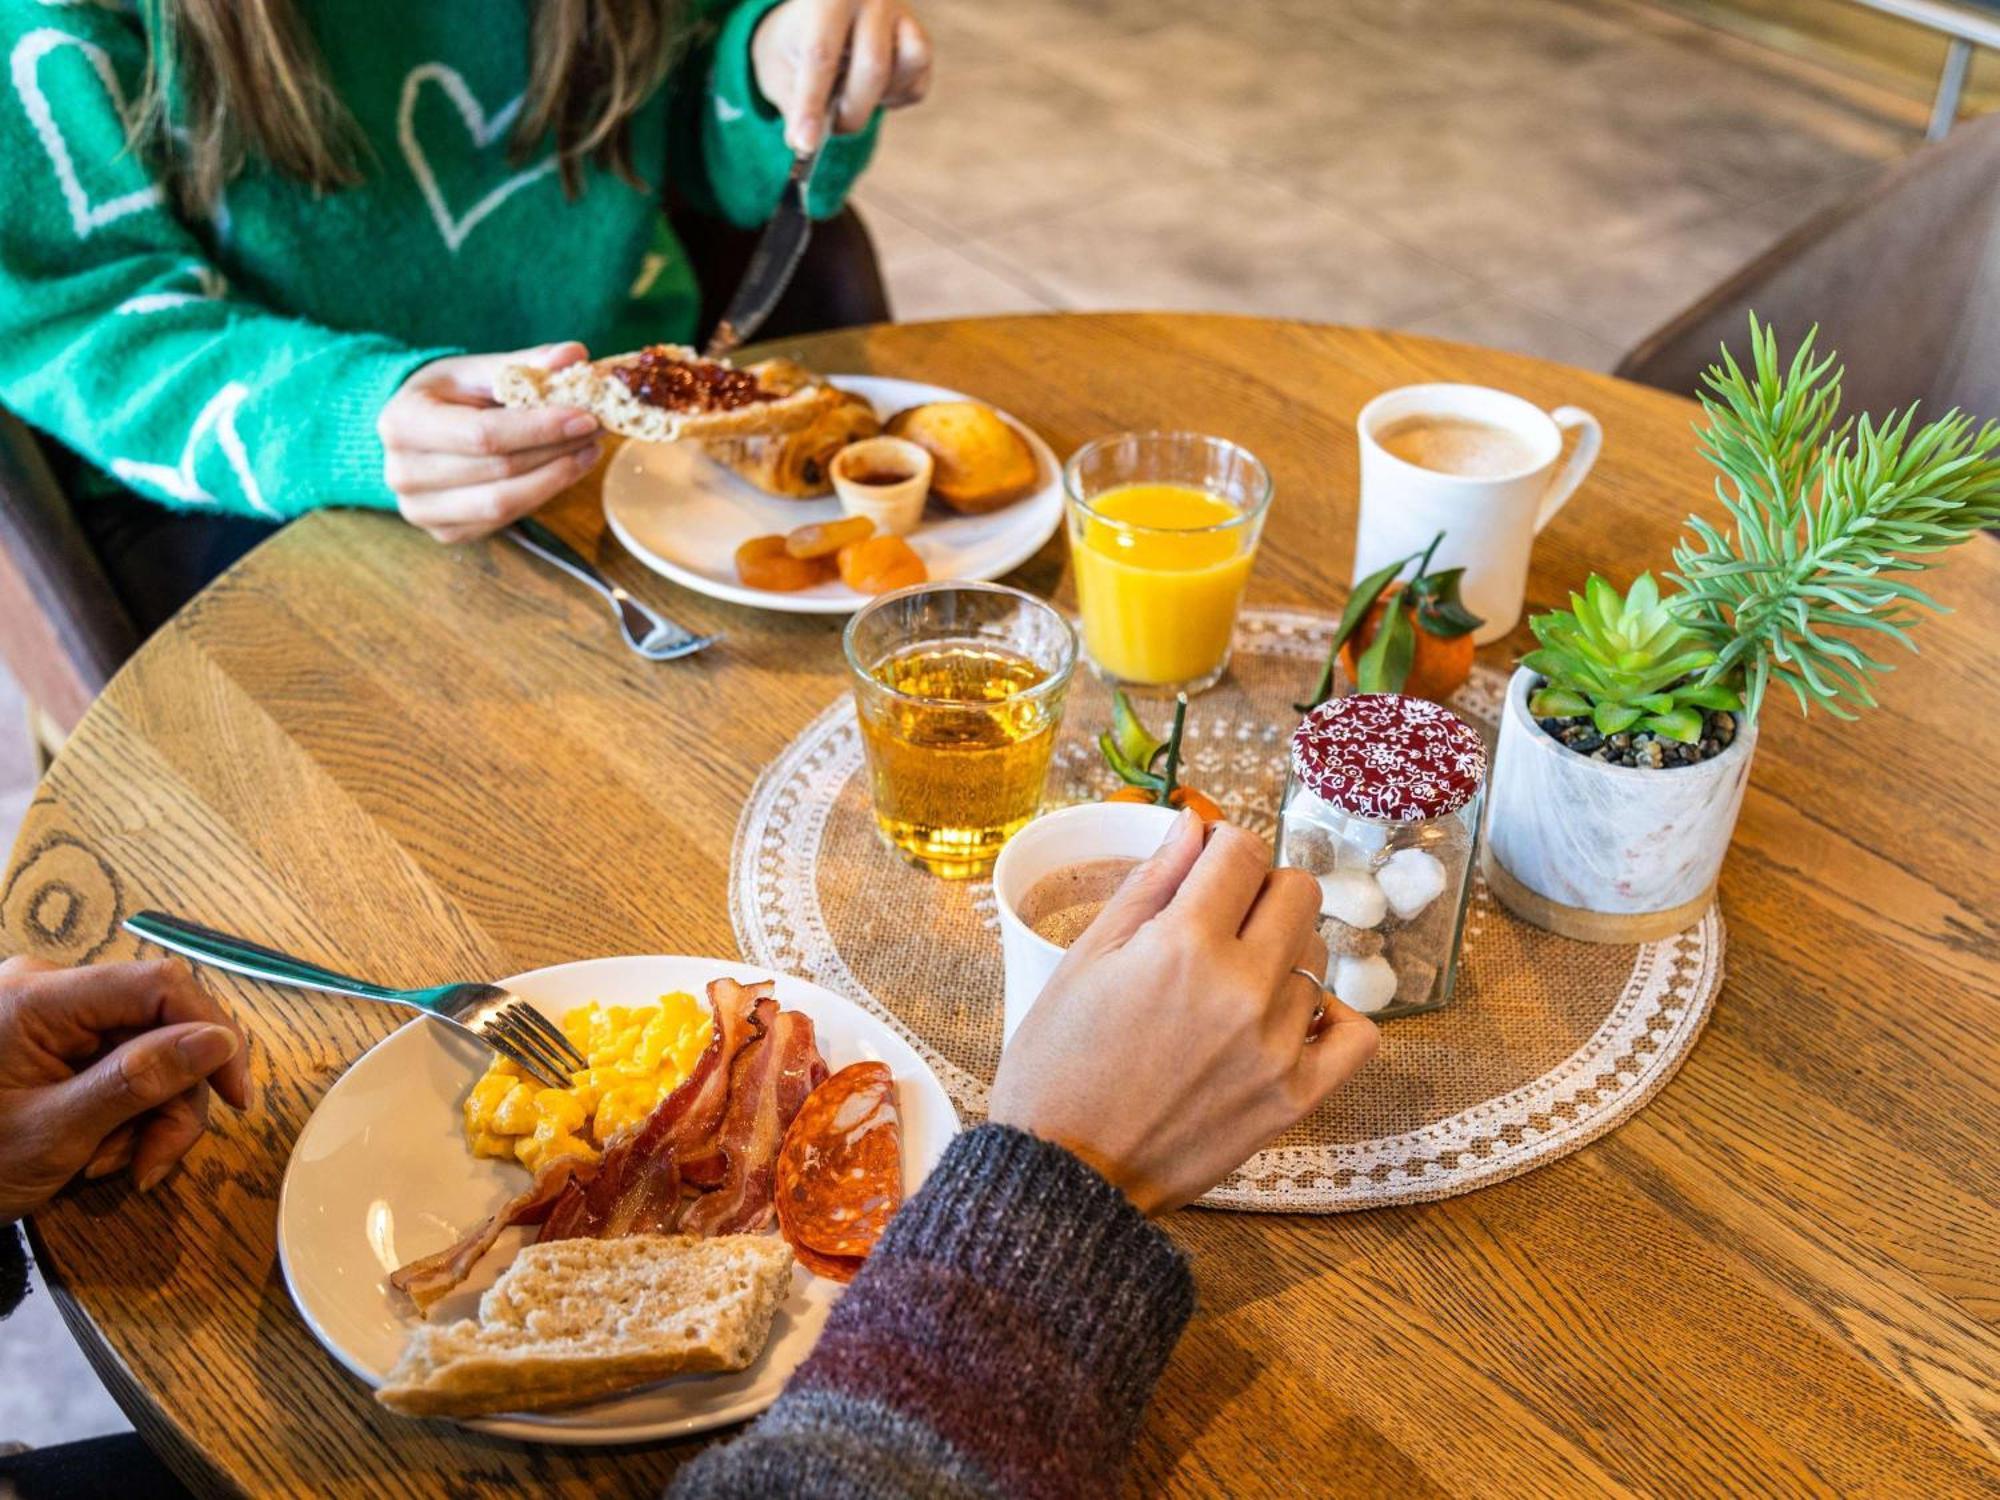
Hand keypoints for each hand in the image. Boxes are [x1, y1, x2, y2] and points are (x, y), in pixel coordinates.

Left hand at [0, 956, 250, 1220]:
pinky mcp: (60, 1043)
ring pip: (151, 1053)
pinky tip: (97, 1154)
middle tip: (150, 1166)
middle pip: (161, 1027)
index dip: (213, 1034)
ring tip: (109, 1170)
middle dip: (170, 1101)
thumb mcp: (53, 1134)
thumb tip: (221, 1040)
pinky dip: (126, 1116)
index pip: (160, 985)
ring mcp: (57, 1017)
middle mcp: (54, 990)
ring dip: (148, 1119)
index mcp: (42, 996)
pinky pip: (125, 1066)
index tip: (236, 1098)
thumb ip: (136, 1082)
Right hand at [380, 343, 602, 543]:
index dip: (540, 429)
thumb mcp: (472, 370)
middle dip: (557, 450)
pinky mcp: (444, 533)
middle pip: (500, 470)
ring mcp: (420, 510)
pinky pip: (504, 521)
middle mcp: (403, 473)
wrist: (409, 432)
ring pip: (506, 504)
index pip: (484, 434)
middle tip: (597, 431)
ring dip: (557, 478)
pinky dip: (541, 496)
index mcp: (403, 422)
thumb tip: (574, 354)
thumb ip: (522, 364)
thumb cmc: (443, 396)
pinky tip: (564, 470)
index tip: (585, 417)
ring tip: (588, 451)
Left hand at [752, 0, 933, 153]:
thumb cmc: (797, 41)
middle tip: (833, 128)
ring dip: (876, 101)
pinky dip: (893, 100)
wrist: (823, 15)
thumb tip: (806, 143)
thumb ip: (791, 100)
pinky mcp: (921, 43)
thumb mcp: (778, 65)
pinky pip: (915, 87)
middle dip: (851, 112)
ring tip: (852, 96)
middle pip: (873, 67)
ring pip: (904, 72)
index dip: (812, 104)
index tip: (805, 144)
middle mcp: (872, 0)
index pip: (821, 55)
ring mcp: (903, 18)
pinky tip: (870, 89)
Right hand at [990, 813, 1378, 1214]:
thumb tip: (1193, 824)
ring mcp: (1277, 1045)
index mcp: (1183, 943)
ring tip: (1231, 987)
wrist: (1065, 1177)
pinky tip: (1293, 1020)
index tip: (1206, 866)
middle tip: (1219, 923)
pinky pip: (1357, 1035)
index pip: (1241, 850)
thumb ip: (1149, 885)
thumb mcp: (1084, 960)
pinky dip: (1335, 1018)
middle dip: (1259, 892)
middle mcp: (1242, 987)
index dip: (1221, 846)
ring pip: (1317, 959)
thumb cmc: (1056, 1067)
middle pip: (1298, 890)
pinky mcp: (1295, 1097)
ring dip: (1282, 957)